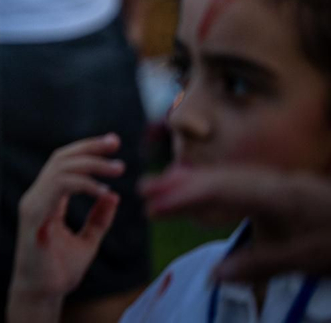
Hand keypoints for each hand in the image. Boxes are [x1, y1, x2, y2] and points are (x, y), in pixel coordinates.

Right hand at [8, 134, 122, 313]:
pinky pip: (58, 189)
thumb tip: (113, 195)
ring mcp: (33, 204)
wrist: (43, 293)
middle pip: (61, 158)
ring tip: (117, 168)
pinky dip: (82, 185)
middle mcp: (37, 196)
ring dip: (91, 165)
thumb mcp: (88, 241)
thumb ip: (98, 219)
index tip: (112, 143)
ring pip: (60, 168)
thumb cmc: (59, 271)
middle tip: (116, 143)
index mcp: (47, 200)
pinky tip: (103, 191)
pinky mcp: (34, 215)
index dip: (87, 150)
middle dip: (89, 147)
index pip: (64, 163)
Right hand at [143, 165, 330, 281]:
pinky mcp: (290, 190)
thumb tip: (215, 273)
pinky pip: (244, 181)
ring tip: (164, 188)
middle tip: (143, 192)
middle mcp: (275, 182)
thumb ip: (260, 263)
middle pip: (219, 178)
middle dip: (179, 184)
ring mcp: (283, 183)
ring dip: (195, 182)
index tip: (151, 206)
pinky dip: (217, 184)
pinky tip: (207, 191)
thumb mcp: (307, 259)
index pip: (218, 191)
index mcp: (277, 195)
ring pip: (230, 177)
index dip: (181, 197)